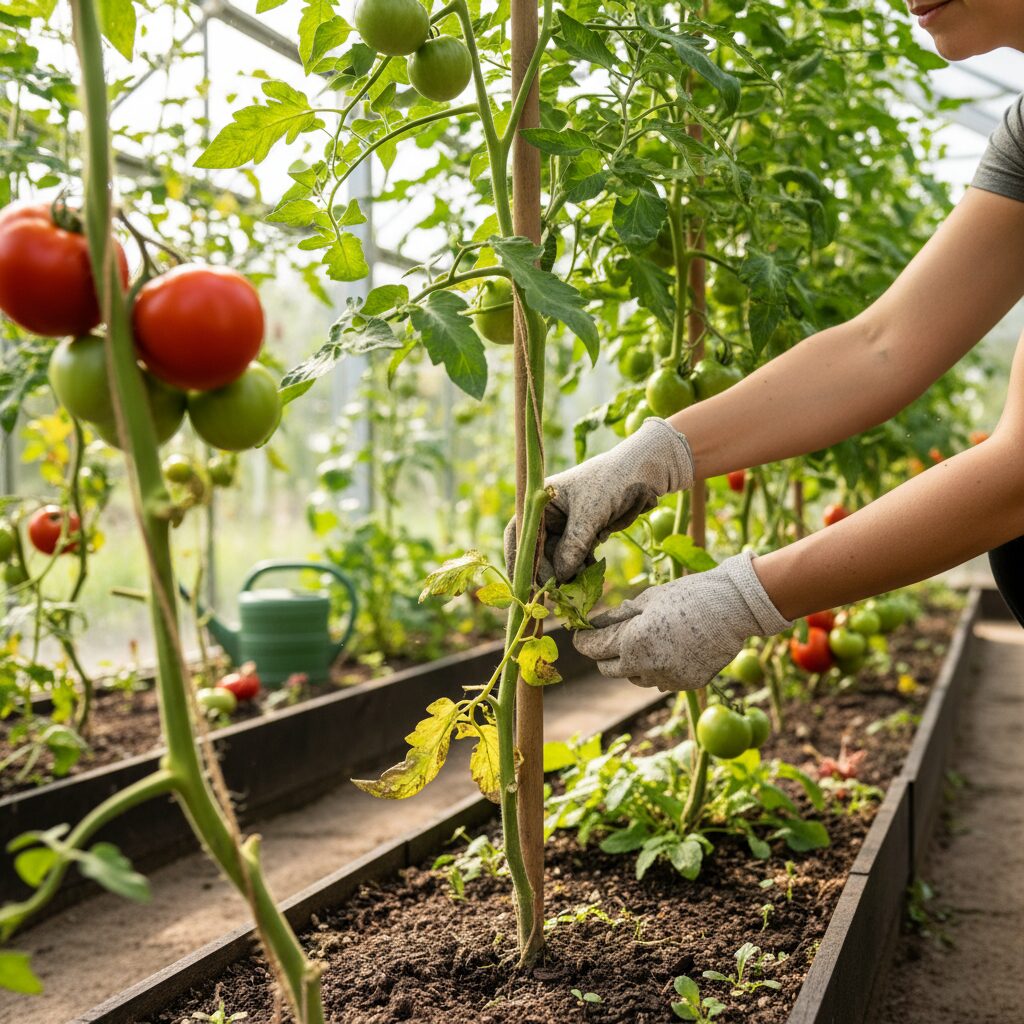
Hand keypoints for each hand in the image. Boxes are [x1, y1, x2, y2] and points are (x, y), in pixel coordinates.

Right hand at [503, 418, 693, 583]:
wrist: (646, 473)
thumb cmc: (613, 481)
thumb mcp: (591, 511)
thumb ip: (573, 543)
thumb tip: (559, 576)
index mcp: (541, 501)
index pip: (520, 533)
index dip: (518, 558)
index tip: (521, 583)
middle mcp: (550, 515)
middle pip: (539, 550)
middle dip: (548, 570)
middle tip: (558, 590)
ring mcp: (567, 526)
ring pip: (559, 558)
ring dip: (568, 572)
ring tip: (580, 582)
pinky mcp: (584, 535)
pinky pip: (577, 558)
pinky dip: (583, 568)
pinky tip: (592, 570)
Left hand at [573, 552, 791, 690]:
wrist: (733, 608)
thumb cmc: (687, 595)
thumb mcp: (647, 600)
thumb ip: (617, 618)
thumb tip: (594, 625)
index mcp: (632, 642)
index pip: (593, 648)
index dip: (583, 640)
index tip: (580, 634)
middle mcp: (646, 667)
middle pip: (608, 669)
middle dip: (604, 653)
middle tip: (609, 636)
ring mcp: (667, 680)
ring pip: (634, 677)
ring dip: (632, 662)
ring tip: (648, 639)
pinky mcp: (685, 685)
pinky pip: (660, 680)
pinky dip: (657, 667)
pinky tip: (670, 648)